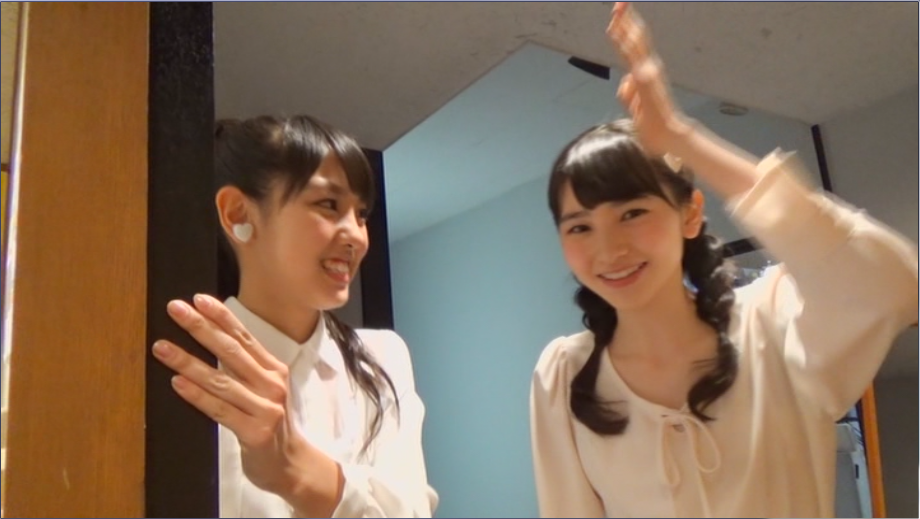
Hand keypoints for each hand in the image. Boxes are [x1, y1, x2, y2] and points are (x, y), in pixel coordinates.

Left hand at [151, 294, 306, 496]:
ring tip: (162, 347)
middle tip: (176, 309)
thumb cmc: (271, 424)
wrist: (291, 465)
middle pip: (232, 351)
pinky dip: (197, 396)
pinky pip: (219, 410)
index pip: (244, 337)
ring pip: (221, 380)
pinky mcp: (254, 433)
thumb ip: (246, 368)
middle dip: (201, 328)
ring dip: (188, 361)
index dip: (221, 316)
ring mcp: (265, 409)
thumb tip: (211, 339)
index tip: (198, 299)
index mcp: (274, 370)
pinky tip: (177, 382)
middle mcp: (271, 385)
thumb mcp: (266, 390)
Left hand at [607, 2, 692, 155]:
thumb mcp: (635, 108)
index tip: (617, 16)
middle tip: (619, 2)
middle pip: (636, 38)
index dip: (625, 31)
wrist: (666, 136)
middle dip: (626, 19)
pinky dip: (625, 42)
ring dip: (626, 24)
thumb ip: (629, 94)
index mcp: (644, 74)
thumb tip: (625, 80)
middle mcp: (648, 68)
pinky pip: (633, 56)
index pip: (632, 48)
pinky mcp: (645, 77)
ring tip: (618, 7)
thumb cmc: (653, 126)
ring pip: (635, 42)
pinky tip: (616, 30)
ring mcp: (648, 71)